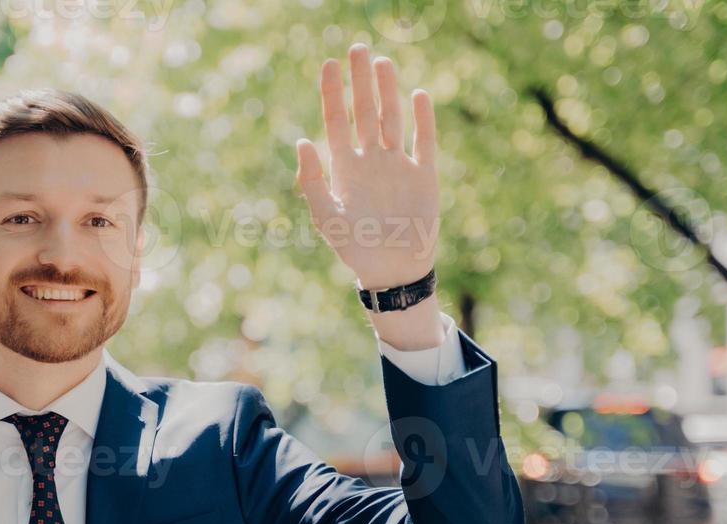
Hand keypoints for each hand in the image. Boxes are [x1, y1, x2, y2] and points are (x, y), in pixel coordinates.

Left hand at [294, 43, 439, 292]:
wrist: (391, 272)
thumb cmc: (354, 248)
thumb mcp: (325, 216)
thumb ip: (311, 180)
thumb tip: (301, 139)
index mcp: (345, 167)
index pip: (337, 120)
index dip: (333, 92)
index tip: (329, 63)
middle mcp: (371, 160)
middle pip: (366, 112)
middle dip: (361, 82)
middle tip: (358, 48)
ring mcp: (399, 165)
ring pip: (393, 120)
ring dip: (389, 92)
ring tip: (382, 63)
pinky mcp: (424, 176)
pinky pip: (424, 142)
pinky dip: (423, 120)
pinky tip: (418, 95)